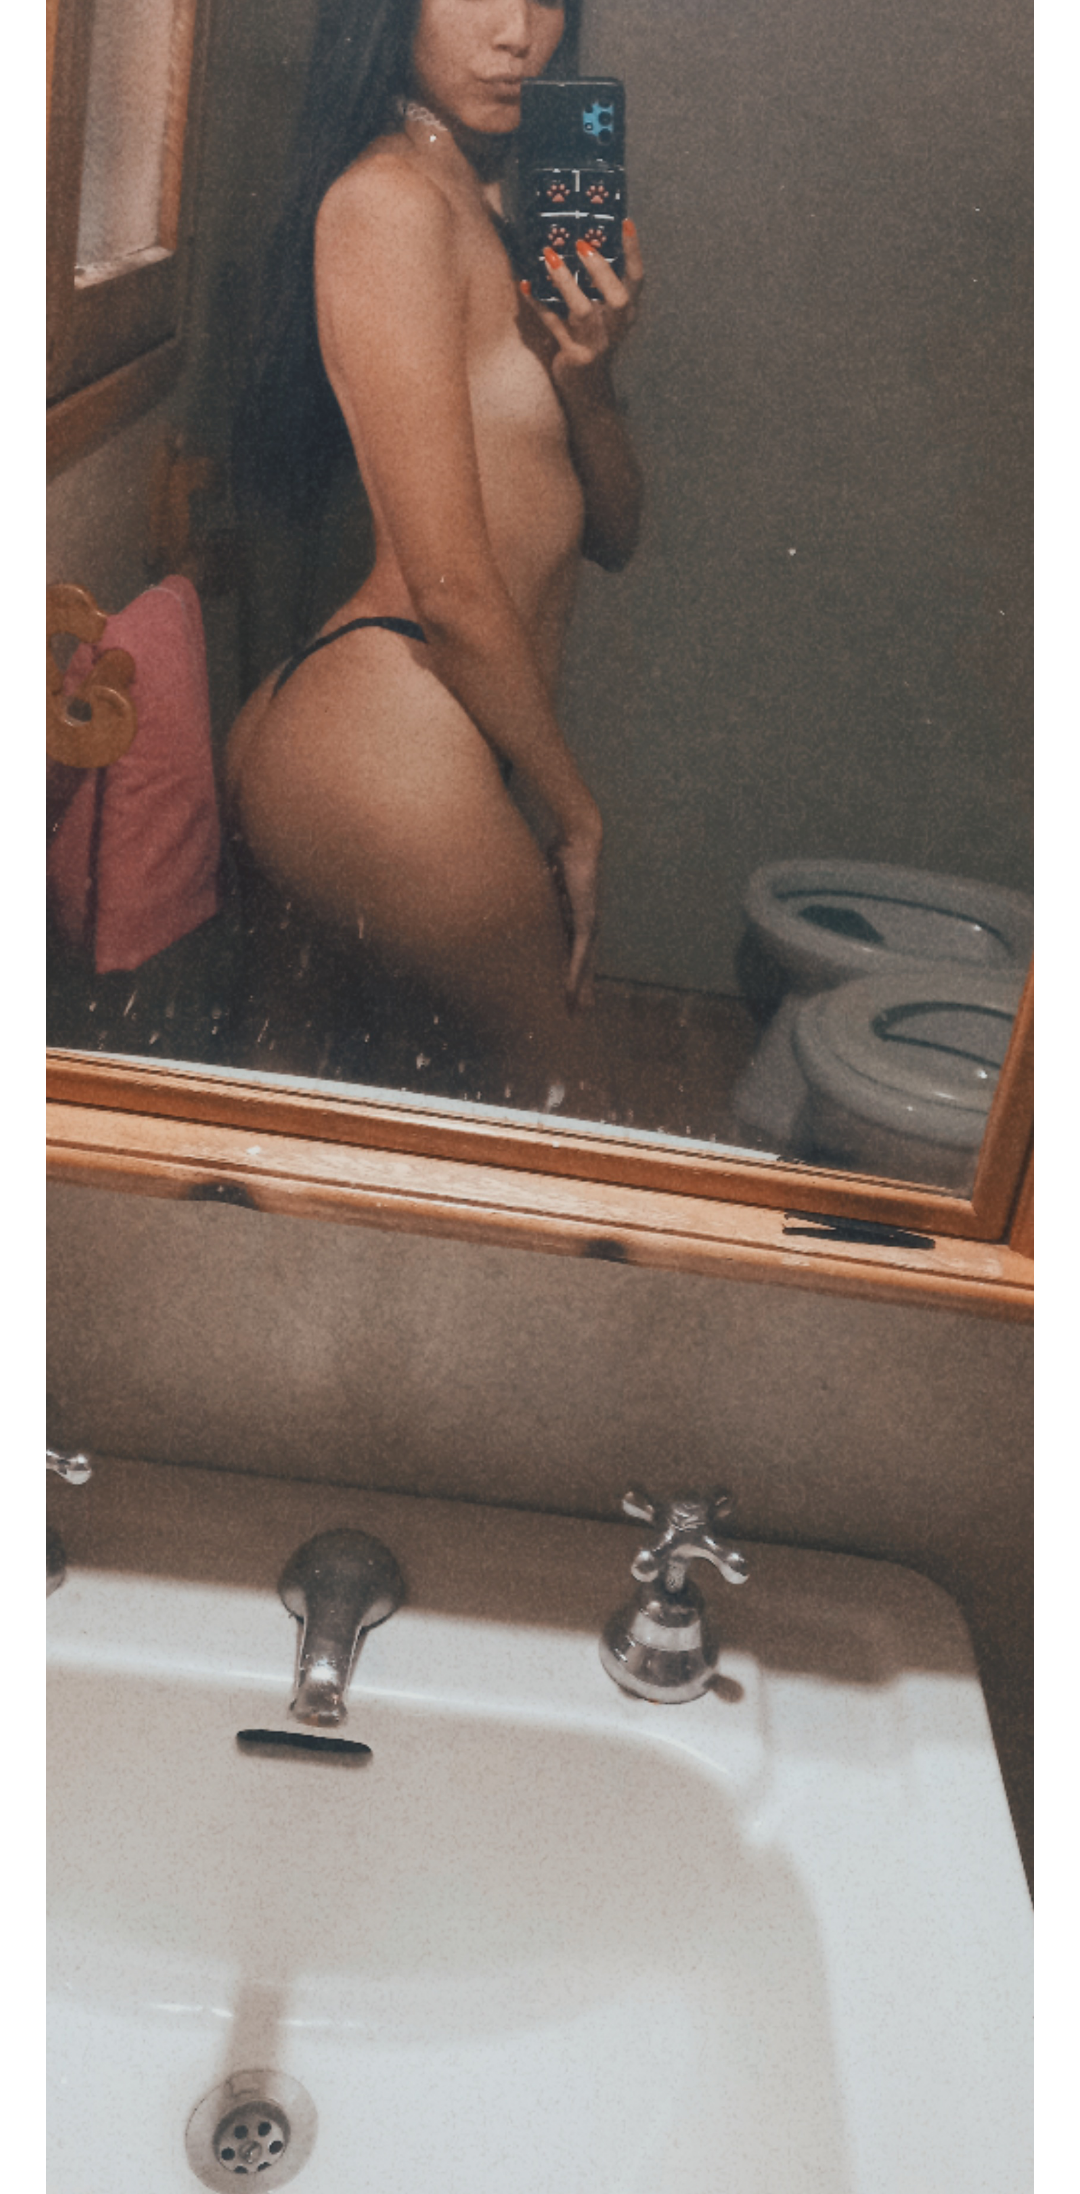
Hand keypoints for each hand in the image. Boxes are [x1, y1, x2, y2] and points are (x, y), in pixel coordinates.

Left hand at [521, 220, 643, 397]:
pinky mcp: (575, 357)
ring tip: (549, 258)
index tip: (626, 221)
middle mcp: (616, 327)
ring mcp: (596, 343)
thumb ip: (596, 286)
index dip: (633, 251)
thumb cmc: (591, 341)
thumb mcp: (601, 315)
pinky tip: (525, 285)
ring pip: (583, 311)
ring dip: (566, 284)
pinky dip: (538, 305)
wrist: (587, 391)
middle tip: (580, 244)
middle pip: (617, 297)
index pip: (636, 278)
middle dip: (600, 269)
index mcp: (626, 312)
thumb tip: (575, 243)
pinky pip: (554, 326)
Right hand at [548, 820, 601, 1008]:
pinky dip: (575, 976)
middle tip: (580, 1011)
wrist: (579, 839)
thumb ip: (540, 888)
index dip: (573, 970)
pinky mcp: (585, 923)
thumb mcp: (546, 877)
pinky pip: (579, 955)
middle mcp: (586, 924)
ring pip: (584, 966)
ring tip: (576, 1010)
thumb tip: (520, 884)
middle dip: (582, 987)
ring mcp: (588, 925)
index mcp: (575, 916)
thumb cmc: (561, 852)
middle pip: (584, 963)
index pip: (575, 950)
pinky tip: (572, 992)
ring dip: (580, 989)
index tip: (571, 990)